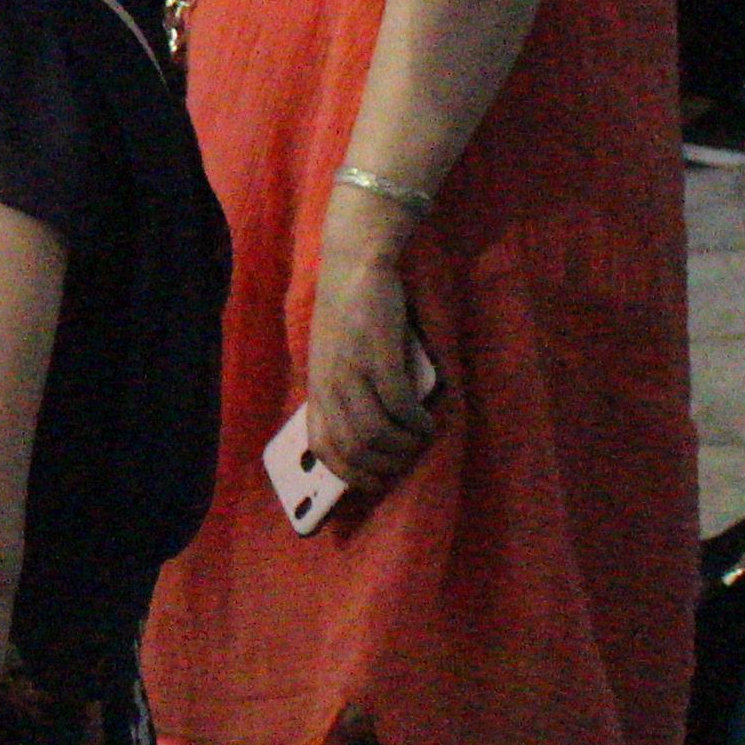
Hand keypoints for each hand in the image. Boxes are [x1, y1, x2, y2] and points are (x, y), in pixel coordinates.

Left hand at [302, 204, 440, 500]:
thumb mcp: (334, 356)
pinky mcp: (380, 356)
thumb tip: (367, 436)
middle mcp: (329, 384)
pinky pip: (400, 406)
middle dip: (382, 467)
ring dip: (404, 448)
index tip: (372, 481)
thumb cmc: (351, 312)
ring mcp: (353, 371)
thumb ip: (343, 391)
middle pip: (353, 449)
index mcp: (316, 386)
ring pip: (377, 434)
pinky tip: (428, 423)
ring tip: (421, 442)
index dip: (347, 473)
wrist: (356, 263)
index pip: (321, 447)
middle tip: (405, 465)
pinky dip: (417, 424)